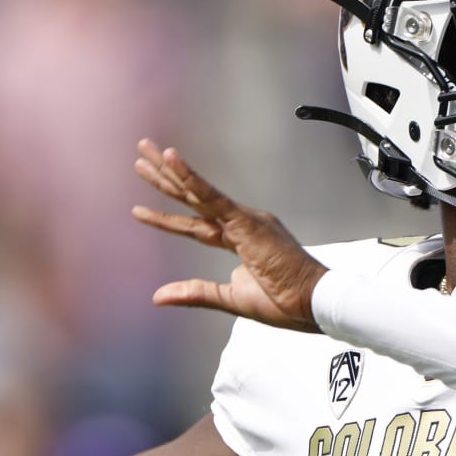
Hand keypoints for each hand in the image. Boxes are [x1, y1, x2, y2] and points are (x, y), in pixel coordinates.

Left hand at [132, 139, 327, 331]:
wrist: (314, 303)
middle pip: (194, 198)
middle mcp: (241, 223)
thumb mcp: (230, 298)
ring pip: (198, 192)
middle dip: (165, 177)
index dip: (168, 217)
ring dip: (169, 171)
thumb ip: (194, 293)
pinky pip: (213, 197)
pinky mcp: (247, 222)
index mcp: (240, 239)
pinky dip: (191, 178)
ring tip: (144, 151)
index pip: (196, 223)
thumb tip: (158, 296)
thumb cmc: (286, 302)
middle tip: (142, 154)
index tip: (140, 209)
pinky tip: (172, 160)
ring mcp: (245, 220)